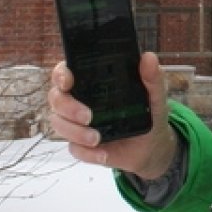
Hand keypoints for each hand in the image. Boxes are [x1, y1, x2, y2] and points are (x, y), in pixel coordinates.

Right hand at [48, 52, 174, 177]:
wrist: (153, 146)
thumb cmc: (149, 113)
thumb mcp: (155, 96)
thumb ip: (152, 78)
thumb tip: (149, 57)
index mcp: (92, 83)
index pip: (65, 72)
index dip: (61, 75)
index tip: (68, 81)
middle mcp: (79, 100)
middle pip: (56, 98)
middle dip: (68, 107)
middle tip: (88, 116)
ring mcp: (78, 123)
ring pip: (59, 123)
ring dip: (75, 132)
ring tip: (97, 138)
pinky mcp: (82, 144)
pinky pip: (73, 148)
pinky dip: (87, 153)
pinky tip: (103, 154)